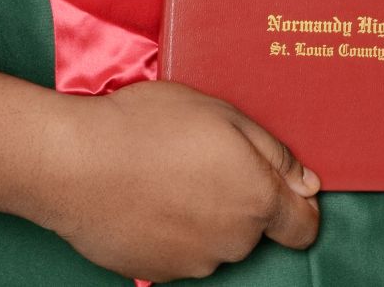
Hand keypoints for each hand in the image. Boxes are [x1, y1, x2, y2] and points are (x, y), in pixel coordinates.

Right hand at [33, 79, 320, 281]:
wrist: (76, 163)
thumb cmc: (149, 126)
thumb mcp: (221, 113)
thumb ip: (272, 152)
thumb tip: (307, 183)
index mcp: (256, 199)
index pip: (303, 226)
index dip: (297, 205)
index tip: (279, 184)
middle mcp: (232, 241)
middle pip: (253, 228)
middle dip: (238, 198)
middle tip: (201, 155)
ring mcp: (194, 263)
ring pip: (215, 241)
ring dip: (203, 214)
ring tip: (166, 172)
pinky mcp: (157, 273)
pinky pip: (179, 251)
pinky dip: (171, 229)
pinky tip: (145, 195)